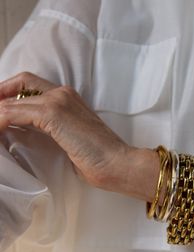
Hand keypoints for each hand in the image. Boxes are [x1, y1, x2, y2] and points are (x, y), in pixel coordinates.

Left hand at [0, 72, 130, 190]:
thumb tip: (26, 136)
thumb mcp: (70, 143)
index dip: (12, 95)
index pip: (33, 88)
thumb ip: (51, 133)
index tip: (0, 112)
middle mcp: (64, 94)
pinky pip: (15, 112)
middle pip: (22, 82)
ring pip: (14, 98)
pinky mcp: (54, 113)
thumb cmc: (100, 160)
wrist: (118, 164)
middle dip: (1, 94)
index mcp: (70, 99)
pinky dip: (2, 121)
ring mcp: (59, 101)